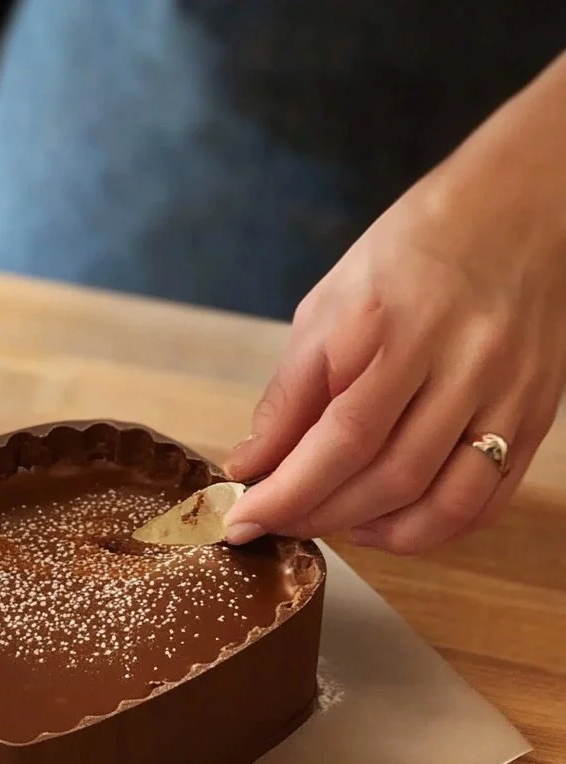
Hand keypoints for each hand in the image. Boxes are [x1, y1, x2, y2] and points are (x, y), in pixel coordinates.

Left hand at [222, 67, 565, 554]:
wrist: (511, 213)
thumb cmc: (404, 257)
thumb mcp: (326, 309)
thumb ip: (288, 395)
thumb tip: (250, 466)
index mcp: (398, 329)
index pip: (341, 437)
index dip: (288, 492)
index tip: (242, 521)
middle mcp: (462, 365)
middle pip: (389, 477)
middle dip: (319, 515)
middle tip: (276, 523)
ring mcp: (507, 394)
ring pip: (443, 501)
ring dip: (375, 534)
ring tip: (329, 526)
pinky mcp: (536, 415)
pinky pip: (488, 500)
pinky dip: (433, 529)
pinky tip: (387, 524)